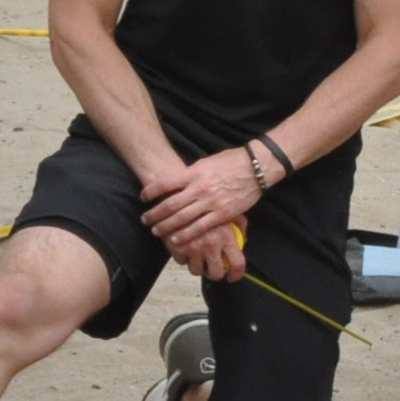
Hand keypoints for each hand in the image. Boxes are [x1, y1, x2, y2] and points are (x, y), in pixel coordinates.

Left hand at [141, 149, 263, 271]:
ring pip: (182, 218)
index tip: (143, 197)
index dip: (151, 191)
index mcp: (194, 173)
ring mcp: (211, 202)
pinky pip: (200, 227)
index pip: (165, 183)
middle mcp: (199, 188)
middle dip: (155, 214)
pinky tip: (176, 239)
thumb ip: (192, 174)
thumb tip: (177, 181)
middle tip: (145, 220)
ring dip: (166, 226)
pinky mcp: (222, 214)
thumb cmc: (232, 162)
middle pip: (170, 204)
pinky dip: (186, 234)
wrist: (256, 167)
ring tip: (156, 231)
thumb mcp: (207, 162)